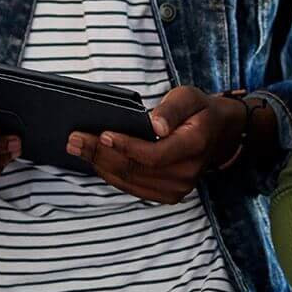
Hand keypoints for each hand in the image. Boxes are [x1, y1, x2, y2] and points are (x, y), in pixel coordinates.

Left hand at [65, 85, 245, 203]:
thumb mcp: (189, 96)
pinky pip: (132, 187)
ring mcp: (176, 189)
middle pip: (135, 170)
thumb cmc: (198, 110)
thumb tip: (155, 125)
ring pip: (129, 181)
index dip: (127, 146)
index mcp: (194, 146)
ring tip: (76, 147)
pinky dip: (110, 174)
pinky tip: (93, 159)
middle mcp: (186, 174)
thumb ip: (172, 109)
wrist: (217, 134)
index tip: (103, 133)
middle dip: (101, 154)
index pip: (155, 155)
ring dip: (99, 164)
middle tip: (74, 139)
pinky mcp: (166, 195)